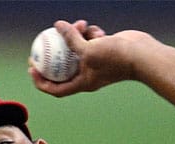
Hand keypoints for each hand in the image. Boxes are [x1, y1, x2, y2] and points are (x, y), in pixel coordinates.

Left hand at [29, 20, 157, 96]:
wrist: (142, 55)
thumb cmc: (116, 58)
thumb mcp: (88, 49)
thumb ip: (71, 39)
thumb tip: (57, 25)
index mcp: (82, 83)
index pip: (56, 88)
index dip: (41, 81)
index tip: (32, 69)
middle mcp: (88, 74)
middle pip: (63, 67)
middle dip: (52, 56)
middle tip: (40, 45)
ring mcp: (96, 61)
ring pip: (77, 48)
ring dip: (75, 35)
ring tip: (79, 24)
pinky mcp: (104, 49)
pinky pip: (90, 39)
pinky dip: (90, 32)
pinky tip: (94, 29)